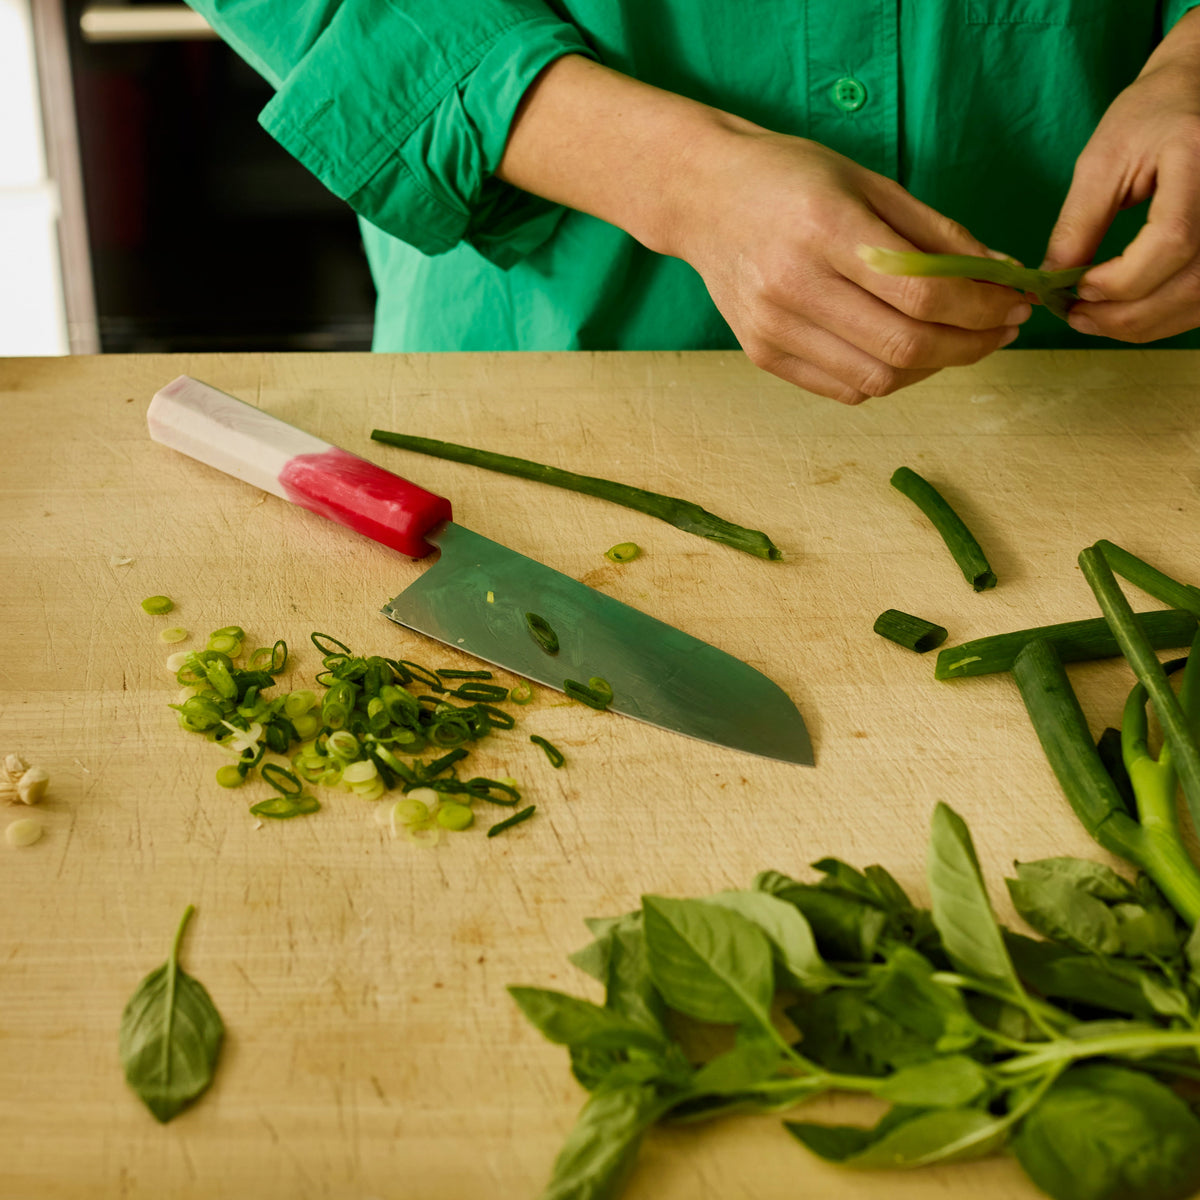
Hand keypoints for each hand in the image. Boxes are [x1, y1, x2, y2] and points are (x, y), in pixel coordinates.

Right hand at [664, 130, 1029, 403]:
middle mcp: (793, 285)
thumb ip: (937, 234)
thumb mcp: (870, 183)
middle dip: (970, 345)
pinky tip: (906, 351)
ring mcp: (773, 328)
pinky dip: (889, 378)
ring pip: (878, 379)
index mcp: (826, 228)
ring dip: (934, 368)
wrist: (703, 198)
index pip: (923, 292)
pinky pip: (844, 388)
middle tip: (1002, 331)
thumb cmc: (792, 179)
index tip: (1016, 304)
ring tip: (958, 341)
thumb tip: (1002, 276)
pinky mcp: (762, 355)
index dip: (982, 308)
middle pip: (905, 346)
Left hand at [1042, 10, 1199, 342]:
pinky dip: (1161, 317)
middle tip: (1075, 317)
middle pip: (1190, 284)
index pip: (1172, 241)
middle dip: (1125, 315)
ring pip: (1198, 302)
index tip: (1077, 288)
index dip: (1122, 279)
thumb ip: (1078, 224)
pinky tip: (1124, 312)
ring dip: (1141, 325)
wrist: (1196, 93)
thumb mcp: (1102, 161)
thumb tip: (1049, 283)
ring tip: (1092, 319)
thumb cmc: (1149, 116)